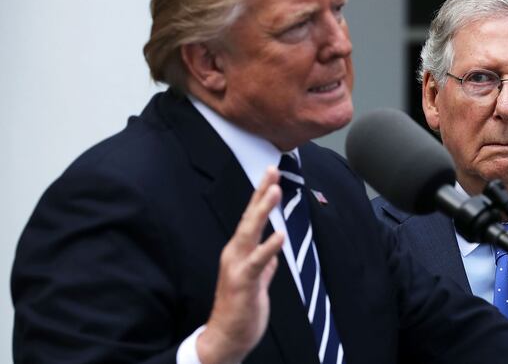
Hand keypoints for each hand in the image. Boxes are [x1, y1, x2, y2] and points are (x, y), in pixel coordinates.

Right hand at [197, 167, 284, 363]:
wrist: (226, 338)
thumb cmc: (240, 309)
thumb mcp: (257, 282)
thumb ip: (264, 266)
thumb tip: (272, 256)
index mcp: (239, 251)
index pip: (251, 218)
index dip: (260, 196)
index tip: (271, 175)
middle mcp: (235, 253)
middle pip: (249, 217)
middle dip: (261, 193)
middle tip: (272, 171)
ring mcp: (237, 266)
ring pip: (250, 232)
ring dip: (262, 211)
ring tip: (275, 191)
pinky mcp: (244, 282)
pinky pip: (258, 262)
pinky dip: (269, 247)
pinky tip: (280, 235)